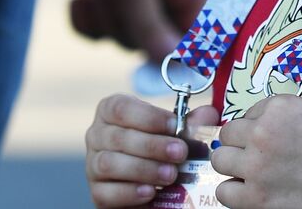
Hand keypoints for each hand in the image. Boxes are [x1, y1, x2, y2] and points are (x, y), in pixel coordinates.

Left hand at [56, 0, 208, 58]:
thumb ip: (150, 25)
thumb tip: (174, 69)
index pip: (199, 37)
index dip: (179, 57)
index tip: (153, 69)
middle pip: (156, 43)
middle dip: (127, 27)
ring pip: (125, 38)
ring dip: (104, 20)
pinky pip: (102, 32)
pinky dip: (87, 20)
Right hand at [85, 95, 218, 206]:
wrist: (145, 180)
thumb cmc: (158, 146)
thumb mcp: (173, 131)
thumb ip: (189, 123)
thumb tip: (209, 115)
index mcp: (111, 111)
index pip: (121, 108)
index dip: (148, 116)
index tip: (175, 124)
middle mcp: (97, 135)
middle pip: (118, 137)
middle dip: (151, 146)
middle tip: (179, 153)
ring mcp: (92, 164)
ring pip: (109, 164)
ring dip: (143, 169)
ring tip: (170, 174)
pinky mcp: (96, 192)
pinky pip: (106, 192)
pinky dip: (129, 193)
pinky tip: (151, 193)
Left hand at [209, 95, 301, 208]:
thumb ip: (285, 120)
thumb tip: (258, 129)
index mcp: (281, 108)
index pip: (247, 113)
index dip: (257, 127)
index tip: (271, 140)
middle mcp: (264, 133)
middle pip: (228, 135)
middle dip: (240, 146)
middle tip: (258, 158)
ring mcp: (258, 168)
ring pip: (221, 162)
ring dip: (234, 169)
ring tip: (255, 177)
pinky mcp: (257, 201)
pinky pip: (224, 193)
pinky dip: (237, 194)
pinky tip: (257, 195)